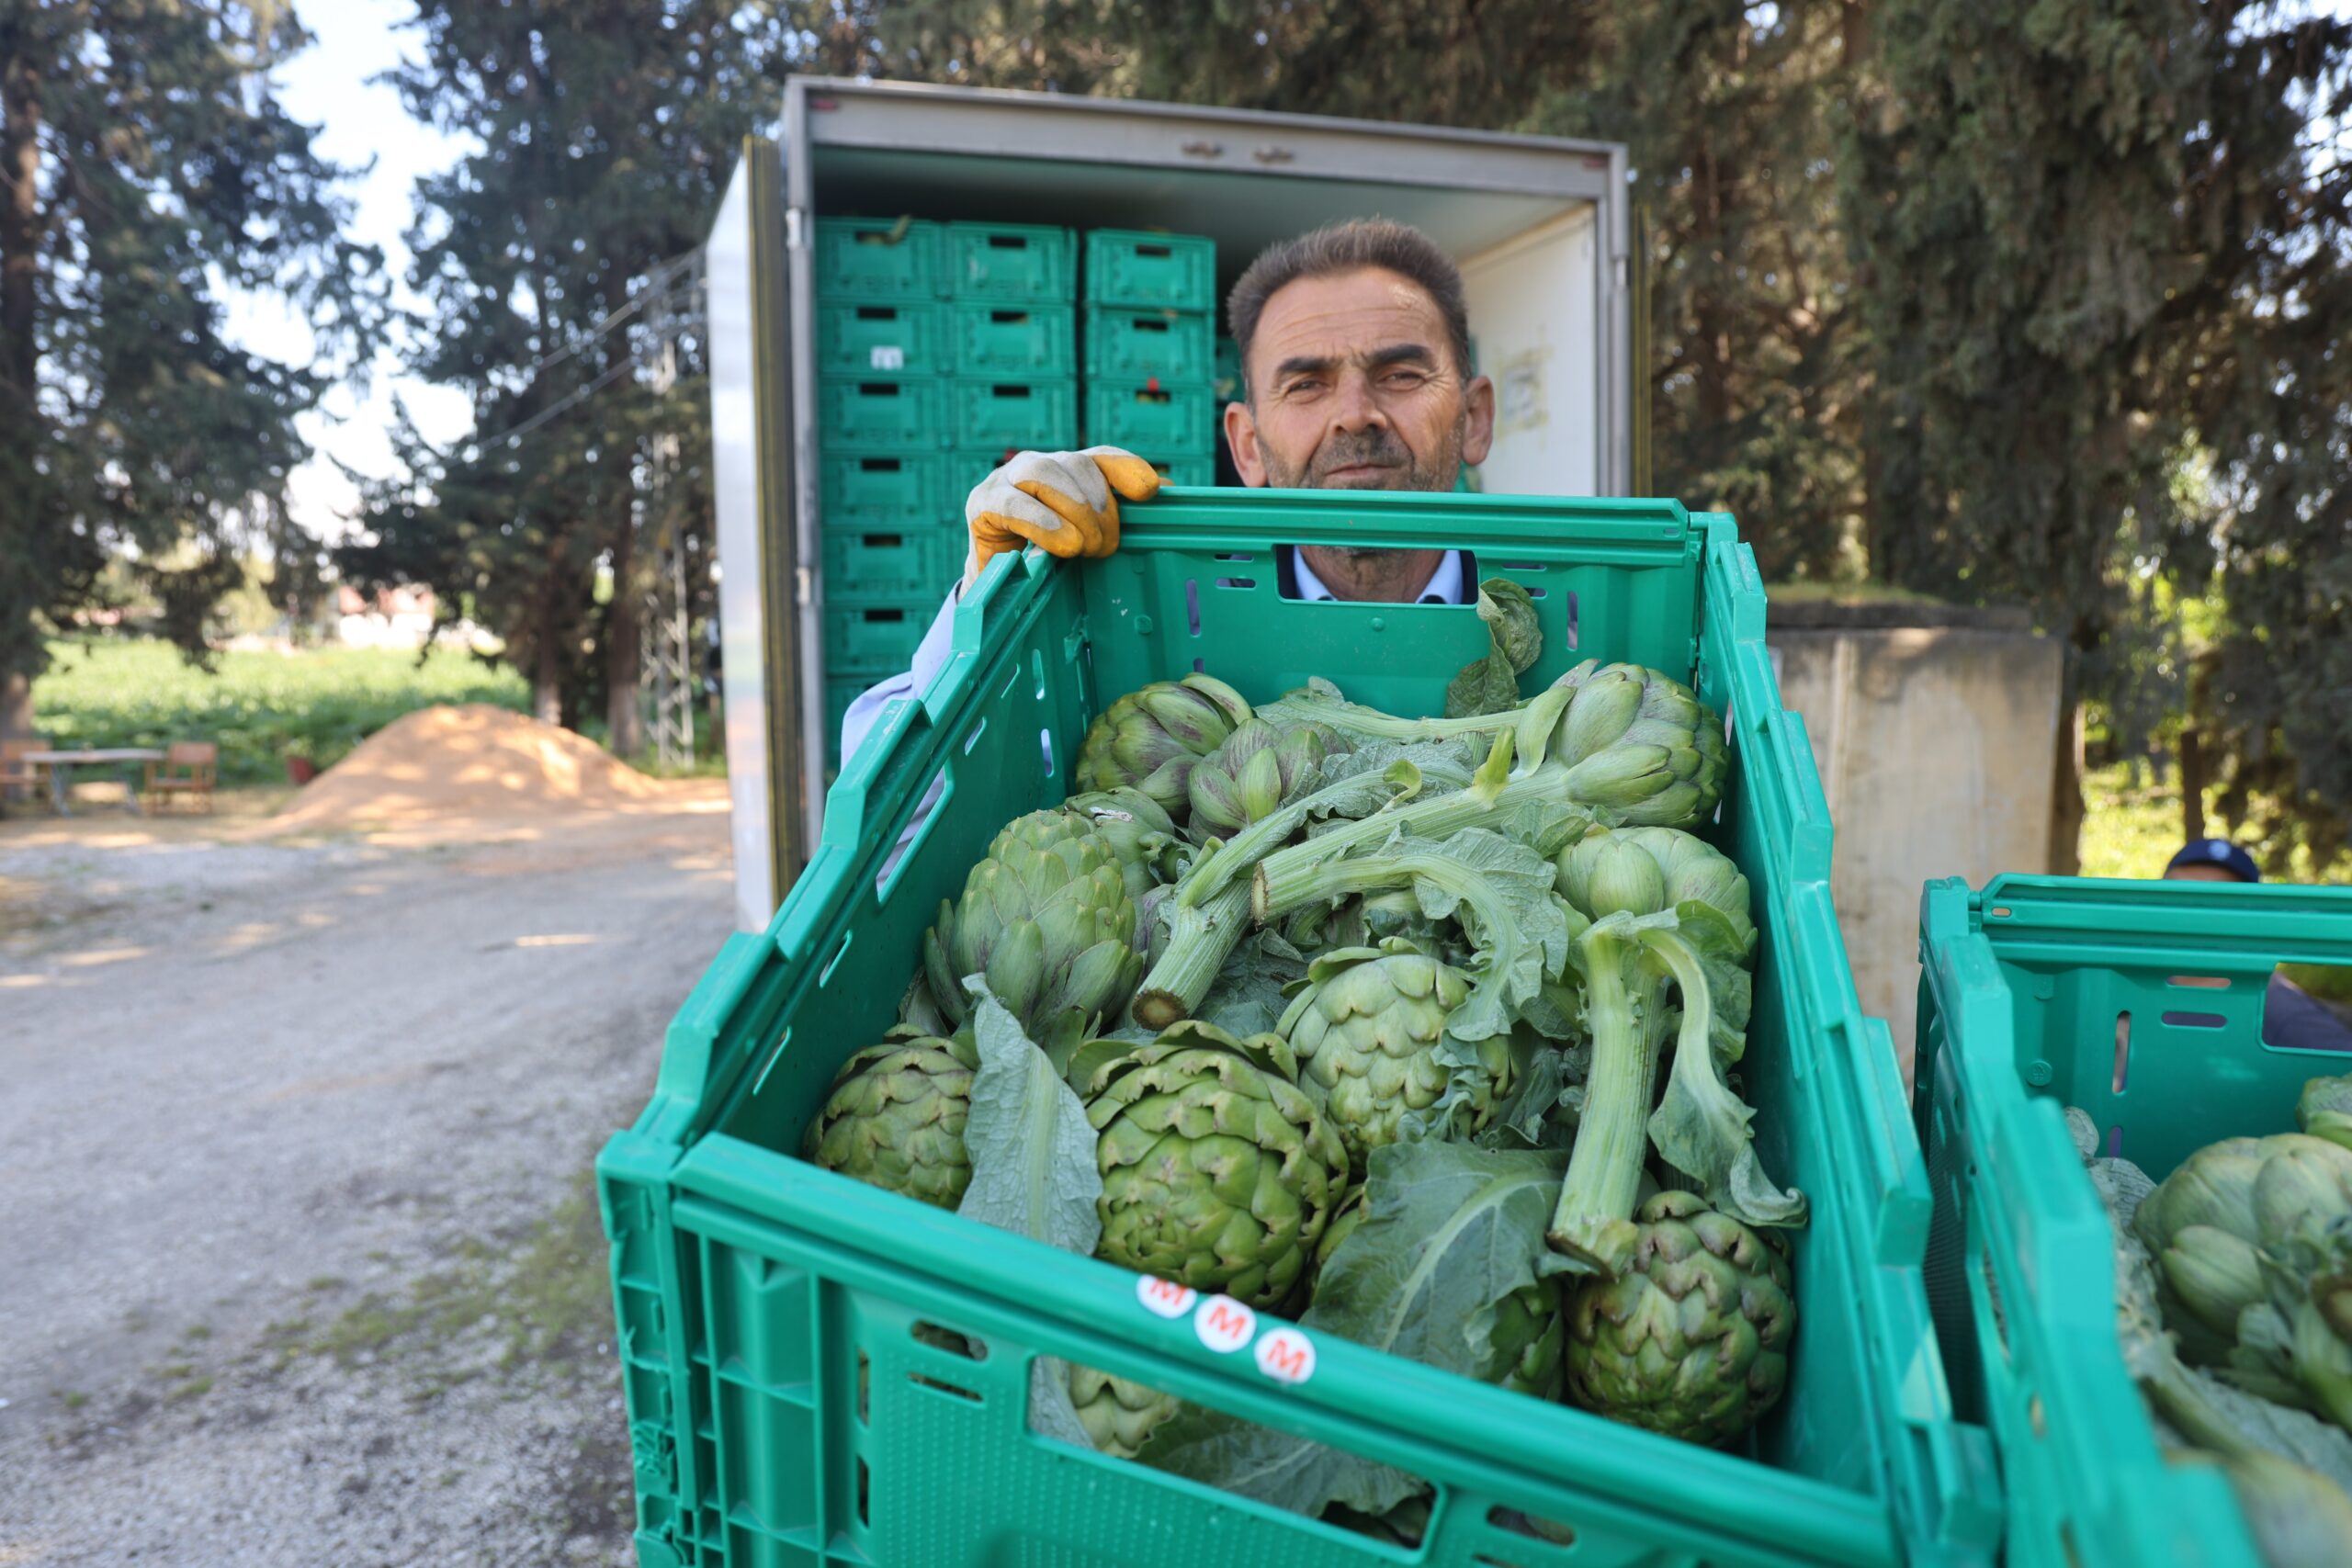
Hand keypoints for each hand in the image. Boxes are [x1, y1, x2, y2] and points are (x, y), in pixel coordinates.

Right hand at [964, 446, 1161, 582]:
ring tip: (1083, 548)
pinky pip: (1012, 503)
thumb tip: (1169, 492)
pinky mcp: (981, 502)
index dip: (1127, 468)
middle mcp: (1038, 465)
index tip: (1150, 491)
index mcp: (1068, 470)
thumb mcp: (1088, 537)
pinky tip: (1062, 543)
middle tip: (1106, 547)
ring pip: (1044, 473)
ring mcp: (1006, 479)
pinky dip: (1041, 521)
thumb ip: (1123, 515)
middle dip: (1098, 506)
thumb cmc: (1049, 560)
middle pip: (1076, 464)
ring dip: (1073, 511)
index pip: (1102, 457)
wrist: (997, 587)